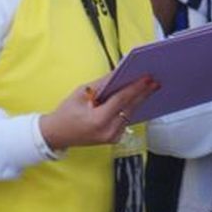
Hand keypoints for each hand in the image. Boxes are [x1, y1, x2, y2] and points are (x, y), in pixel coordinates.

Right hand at [40, 75, 158, 149]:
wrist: (57, 134)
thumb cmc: (66, 113)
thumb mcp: (81, 94)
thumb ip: (102, 84)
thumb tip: (119, 73)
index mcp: (98, 120)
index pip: (122, 100)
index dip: (135, 88)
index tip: (147, 78)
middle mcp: (108, 131)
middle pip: (130, 108)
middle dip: (143, 93)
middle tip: (154, 81)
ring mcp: (112, 137)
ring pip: (130, 114)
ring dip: (138, 100)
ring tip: (148, 87)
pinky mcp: (114, 139)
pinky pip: (125, 120)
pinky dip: (130, 109)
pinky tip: (136, 98)